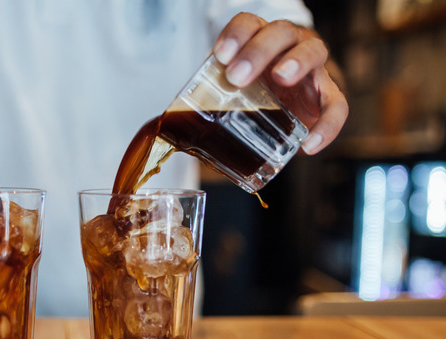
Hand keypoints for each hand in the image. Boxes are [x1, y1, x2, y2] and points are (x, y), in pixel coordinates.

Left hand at [212, 13, 348, 154]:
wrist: (288, 99)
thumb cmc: (252, 90)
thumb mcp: (230, 89)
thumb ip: (209, 100)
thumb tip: (173, 133)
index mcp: (260, 39)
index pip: (249, 24)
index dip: (236, 35)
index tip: (220, 55)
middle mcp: (289, 46)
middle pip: (281, 33)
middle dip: (258, 50)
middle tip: (238, 75)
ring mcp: (311, 68)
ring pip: (312, 51)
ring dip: (296, 61)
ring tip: (281, 76)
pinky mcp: (327, 95)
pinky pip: (336, 105)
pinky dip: (327, 124)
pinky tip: (310, 144)